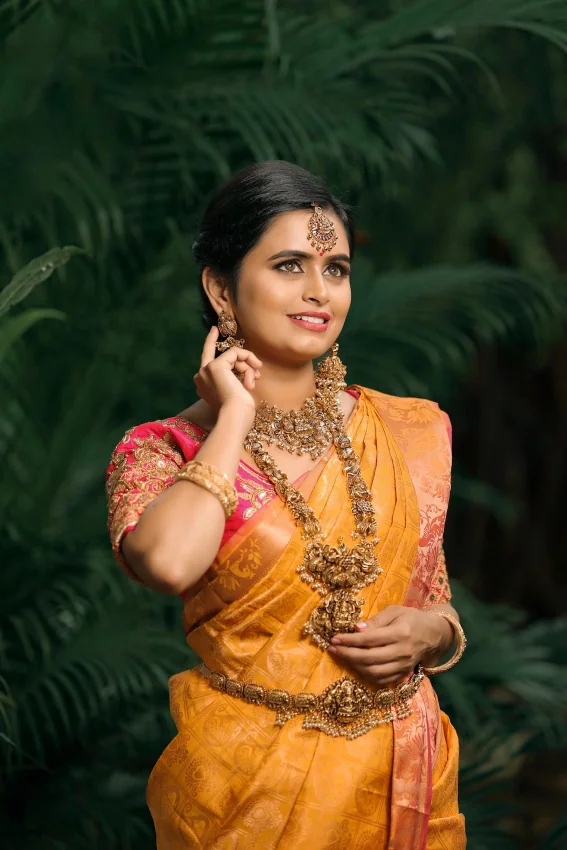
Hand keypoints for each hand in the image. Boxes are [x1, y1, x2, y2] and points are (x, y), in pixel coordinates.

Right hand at [194, 326, 261, 415]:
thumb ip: (235, 379)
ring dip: (248, 368)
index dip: (209, 342)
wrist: (234, 415)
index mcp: (203, 385)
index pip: (206, 360)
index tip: (214, 329)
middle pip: (217, 355)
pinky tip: (252, 377)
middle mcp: (200, 376)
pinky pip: (236, 353)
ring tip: (253, 382)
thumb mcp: (235, 393)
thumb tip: (252, 369)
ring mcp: (206, 370)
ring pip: (233, 357)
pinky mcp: (216, 365)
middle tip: (244, 354)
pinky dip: (248, 361)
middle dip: (232, 352)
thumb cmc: (238, 411)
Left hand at [327, 605, 451, 686]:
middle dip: (347, 654)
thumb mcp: (395, 611)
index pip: (369, 639)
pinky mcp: (403, 674)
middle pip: (369, 658)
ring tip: (341, 656)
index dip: (350, 640)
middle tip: (333, 648)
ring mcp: (403, 665)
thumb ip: (376, 620)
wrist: (433, 634)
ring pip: (374, 672)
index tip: (335, 638)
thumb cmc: (411, 618)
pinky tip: (356, 666)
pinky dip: (366, 675)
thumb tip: (356, 628)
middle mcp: (402, 652)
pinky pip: (381, 680)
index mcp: (400, 633)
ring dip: (354, 666)